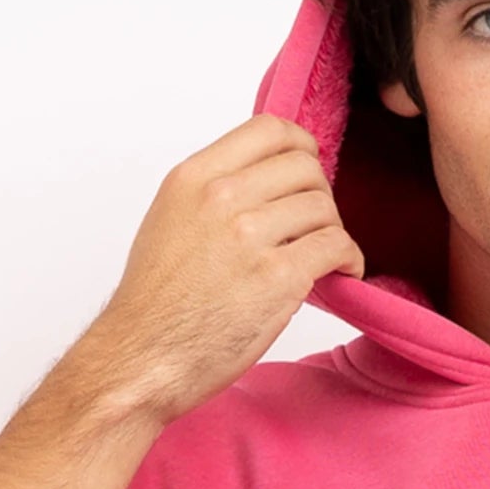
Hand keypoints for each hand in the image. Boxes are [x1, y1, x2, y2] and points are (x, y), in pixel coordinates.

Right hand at [75, 117, 365, 430]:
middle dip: (319, 194)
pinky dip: (348, 258)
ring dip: (331, 230)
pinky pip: (335, 246)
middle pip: (303, 167)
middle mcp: (221, 198)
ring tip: (321, 256)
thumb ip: (213, 195)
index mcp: (194, 178)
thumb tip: (264, 187)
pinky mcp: (278, 277)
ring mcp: (250, 236)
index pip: (268, 129)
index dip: (300, 147)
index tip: (306, 169)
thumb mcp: (170, 222)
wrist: (141, 359)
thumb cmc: (153, 306)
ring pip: (323, 206)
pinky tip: (342, 272)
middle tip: (314, 225)